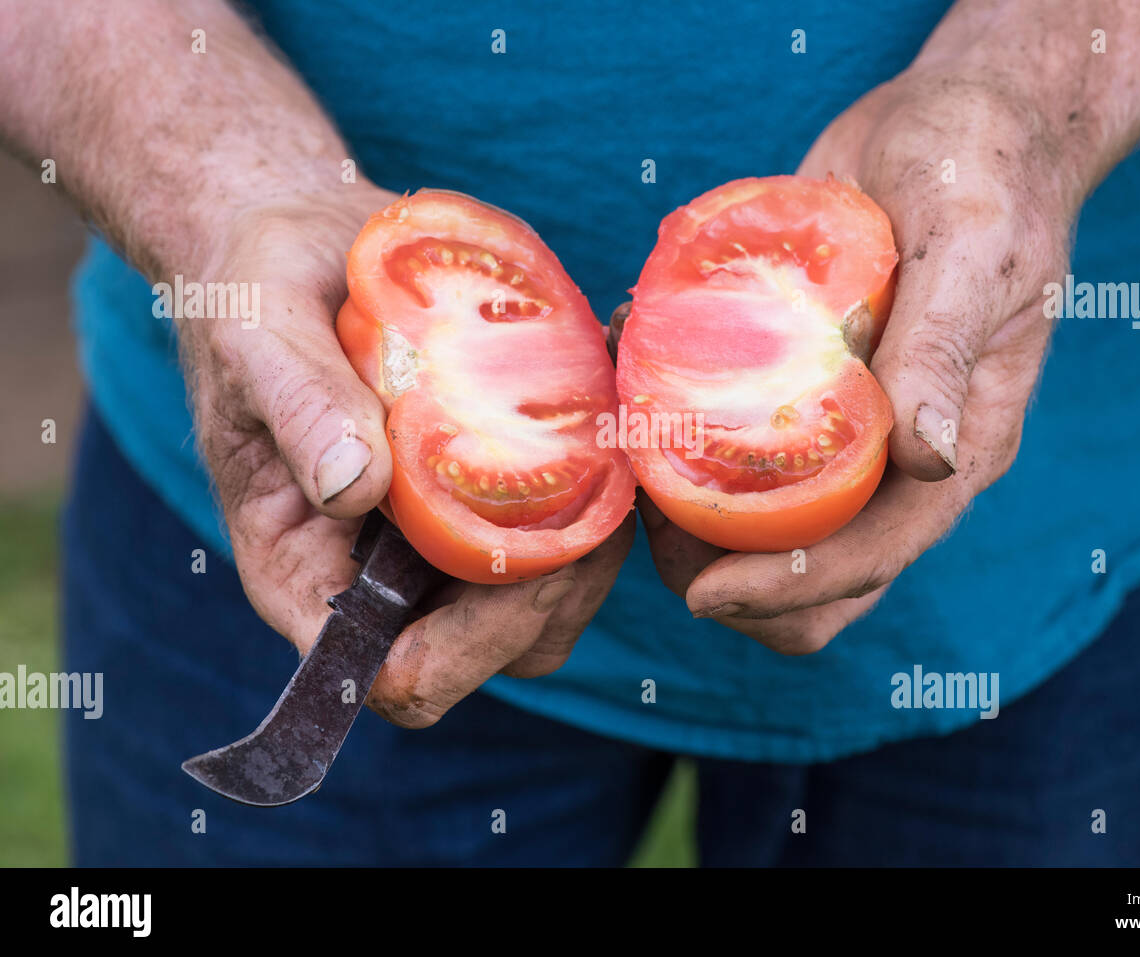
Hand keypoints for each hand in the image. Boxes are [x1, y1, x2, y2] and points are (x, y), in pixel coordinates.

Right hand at [181, 183, 632, 726]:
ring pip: (544, 605)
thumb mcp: (258, 334)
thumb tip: (358, 486)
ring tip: (605, 461)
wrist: (297, 240)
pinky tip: (606, 432)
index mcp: (305, 569)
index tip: (517, 563)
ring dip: (591, 552)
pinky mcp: (488, 489)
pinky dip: (598, 500)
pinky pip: (564, 532)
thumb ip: (302, 407)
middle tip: (589, 504)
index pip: (394, 673)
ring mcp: (440, 536)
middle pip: (490, 655)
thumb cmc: (253, 291)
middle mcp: (379, 572)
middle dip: (552, 599)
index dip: (465, 650)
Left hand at [630, 70, 1078, 653]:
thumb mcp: (972, 249)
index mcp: (958, 445)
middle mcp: (900, 458)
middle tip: (653, 514)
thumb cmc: (984, 172)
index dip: (790, 588)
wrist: (957, 120)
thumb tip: (929, 459)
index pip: (876, 556)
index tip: (703, 595)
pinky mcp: (802, 389)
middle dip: (729, 576)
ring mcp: (849, 430)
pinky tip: (642, 390)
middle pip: (816, 578)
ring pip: (767, 531)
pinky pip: (740, 452)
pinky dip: (682, 447)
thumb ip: (945, 352)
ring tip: (637, 453)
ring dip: (694, 522)